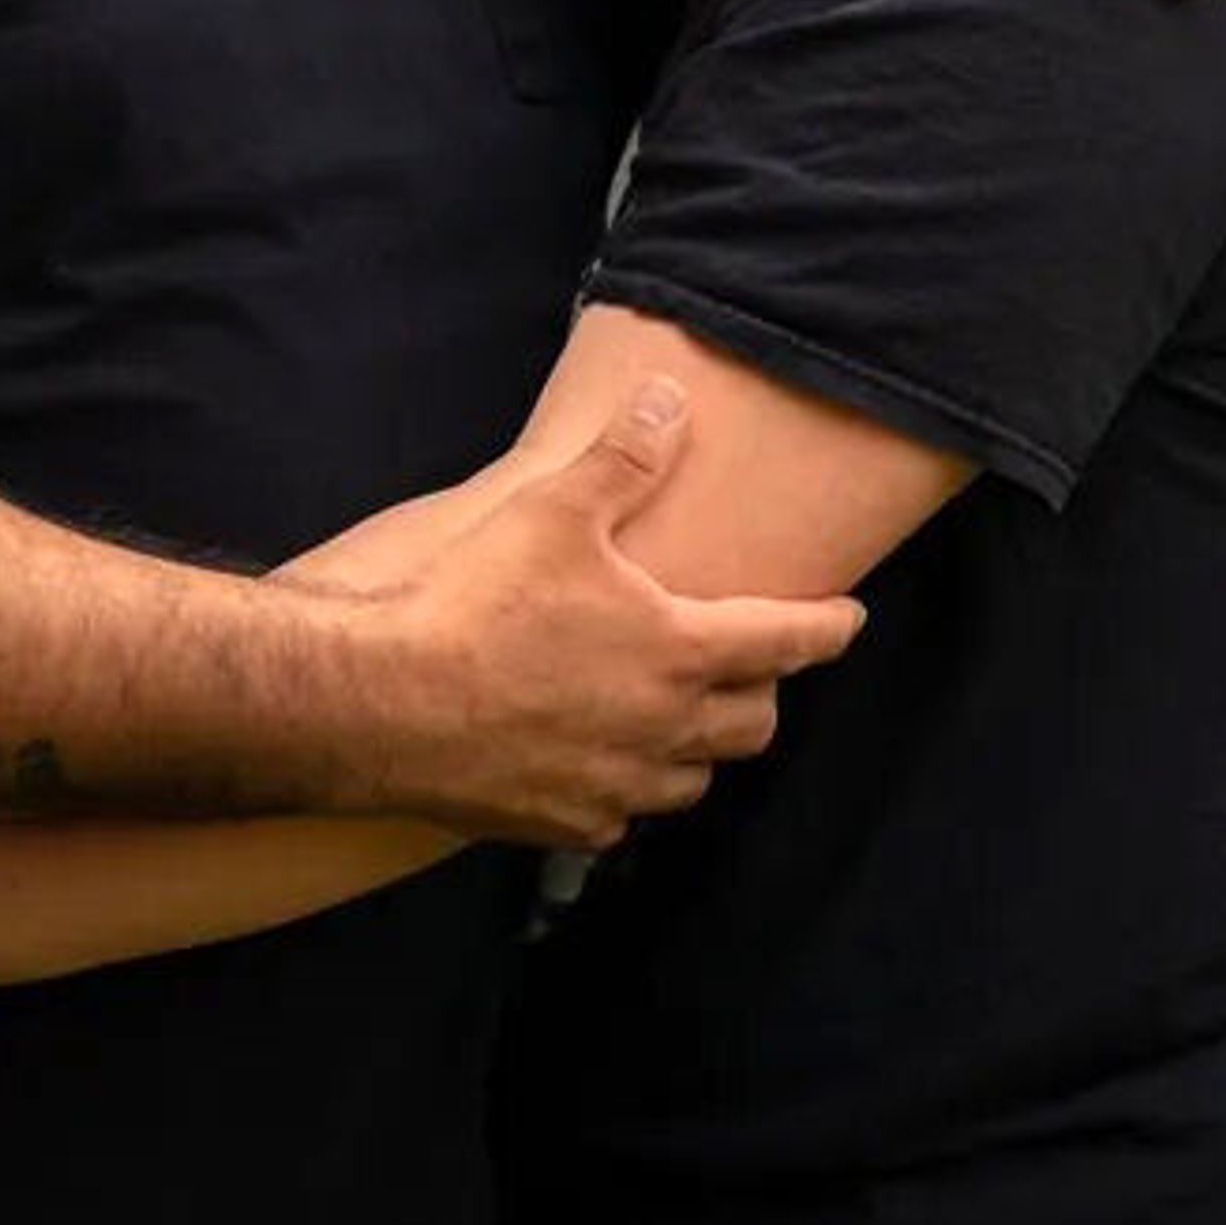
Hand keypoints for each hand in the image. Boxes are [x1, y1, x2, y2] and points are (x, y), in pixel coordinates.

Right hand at [348, 381, 863, 849]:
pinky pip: (621, 817)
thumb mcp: (554, 508)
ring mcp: (613, 785)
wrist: (378, 703)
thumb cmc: (471, 602)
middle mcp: (661, 729)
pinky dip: (625, 790)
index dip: (827, 627)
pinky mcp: (560, 825)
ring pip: (692, 779)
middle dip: (761, 691)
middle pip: (751, 724)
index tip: (848, 619)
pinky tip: (600, 764)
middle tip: (750, 664)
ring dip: (697, 747)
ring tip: (677, 714)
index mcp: (678, 649)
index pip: (787, 641)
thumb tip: (671, 399)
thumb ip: (624, 457)